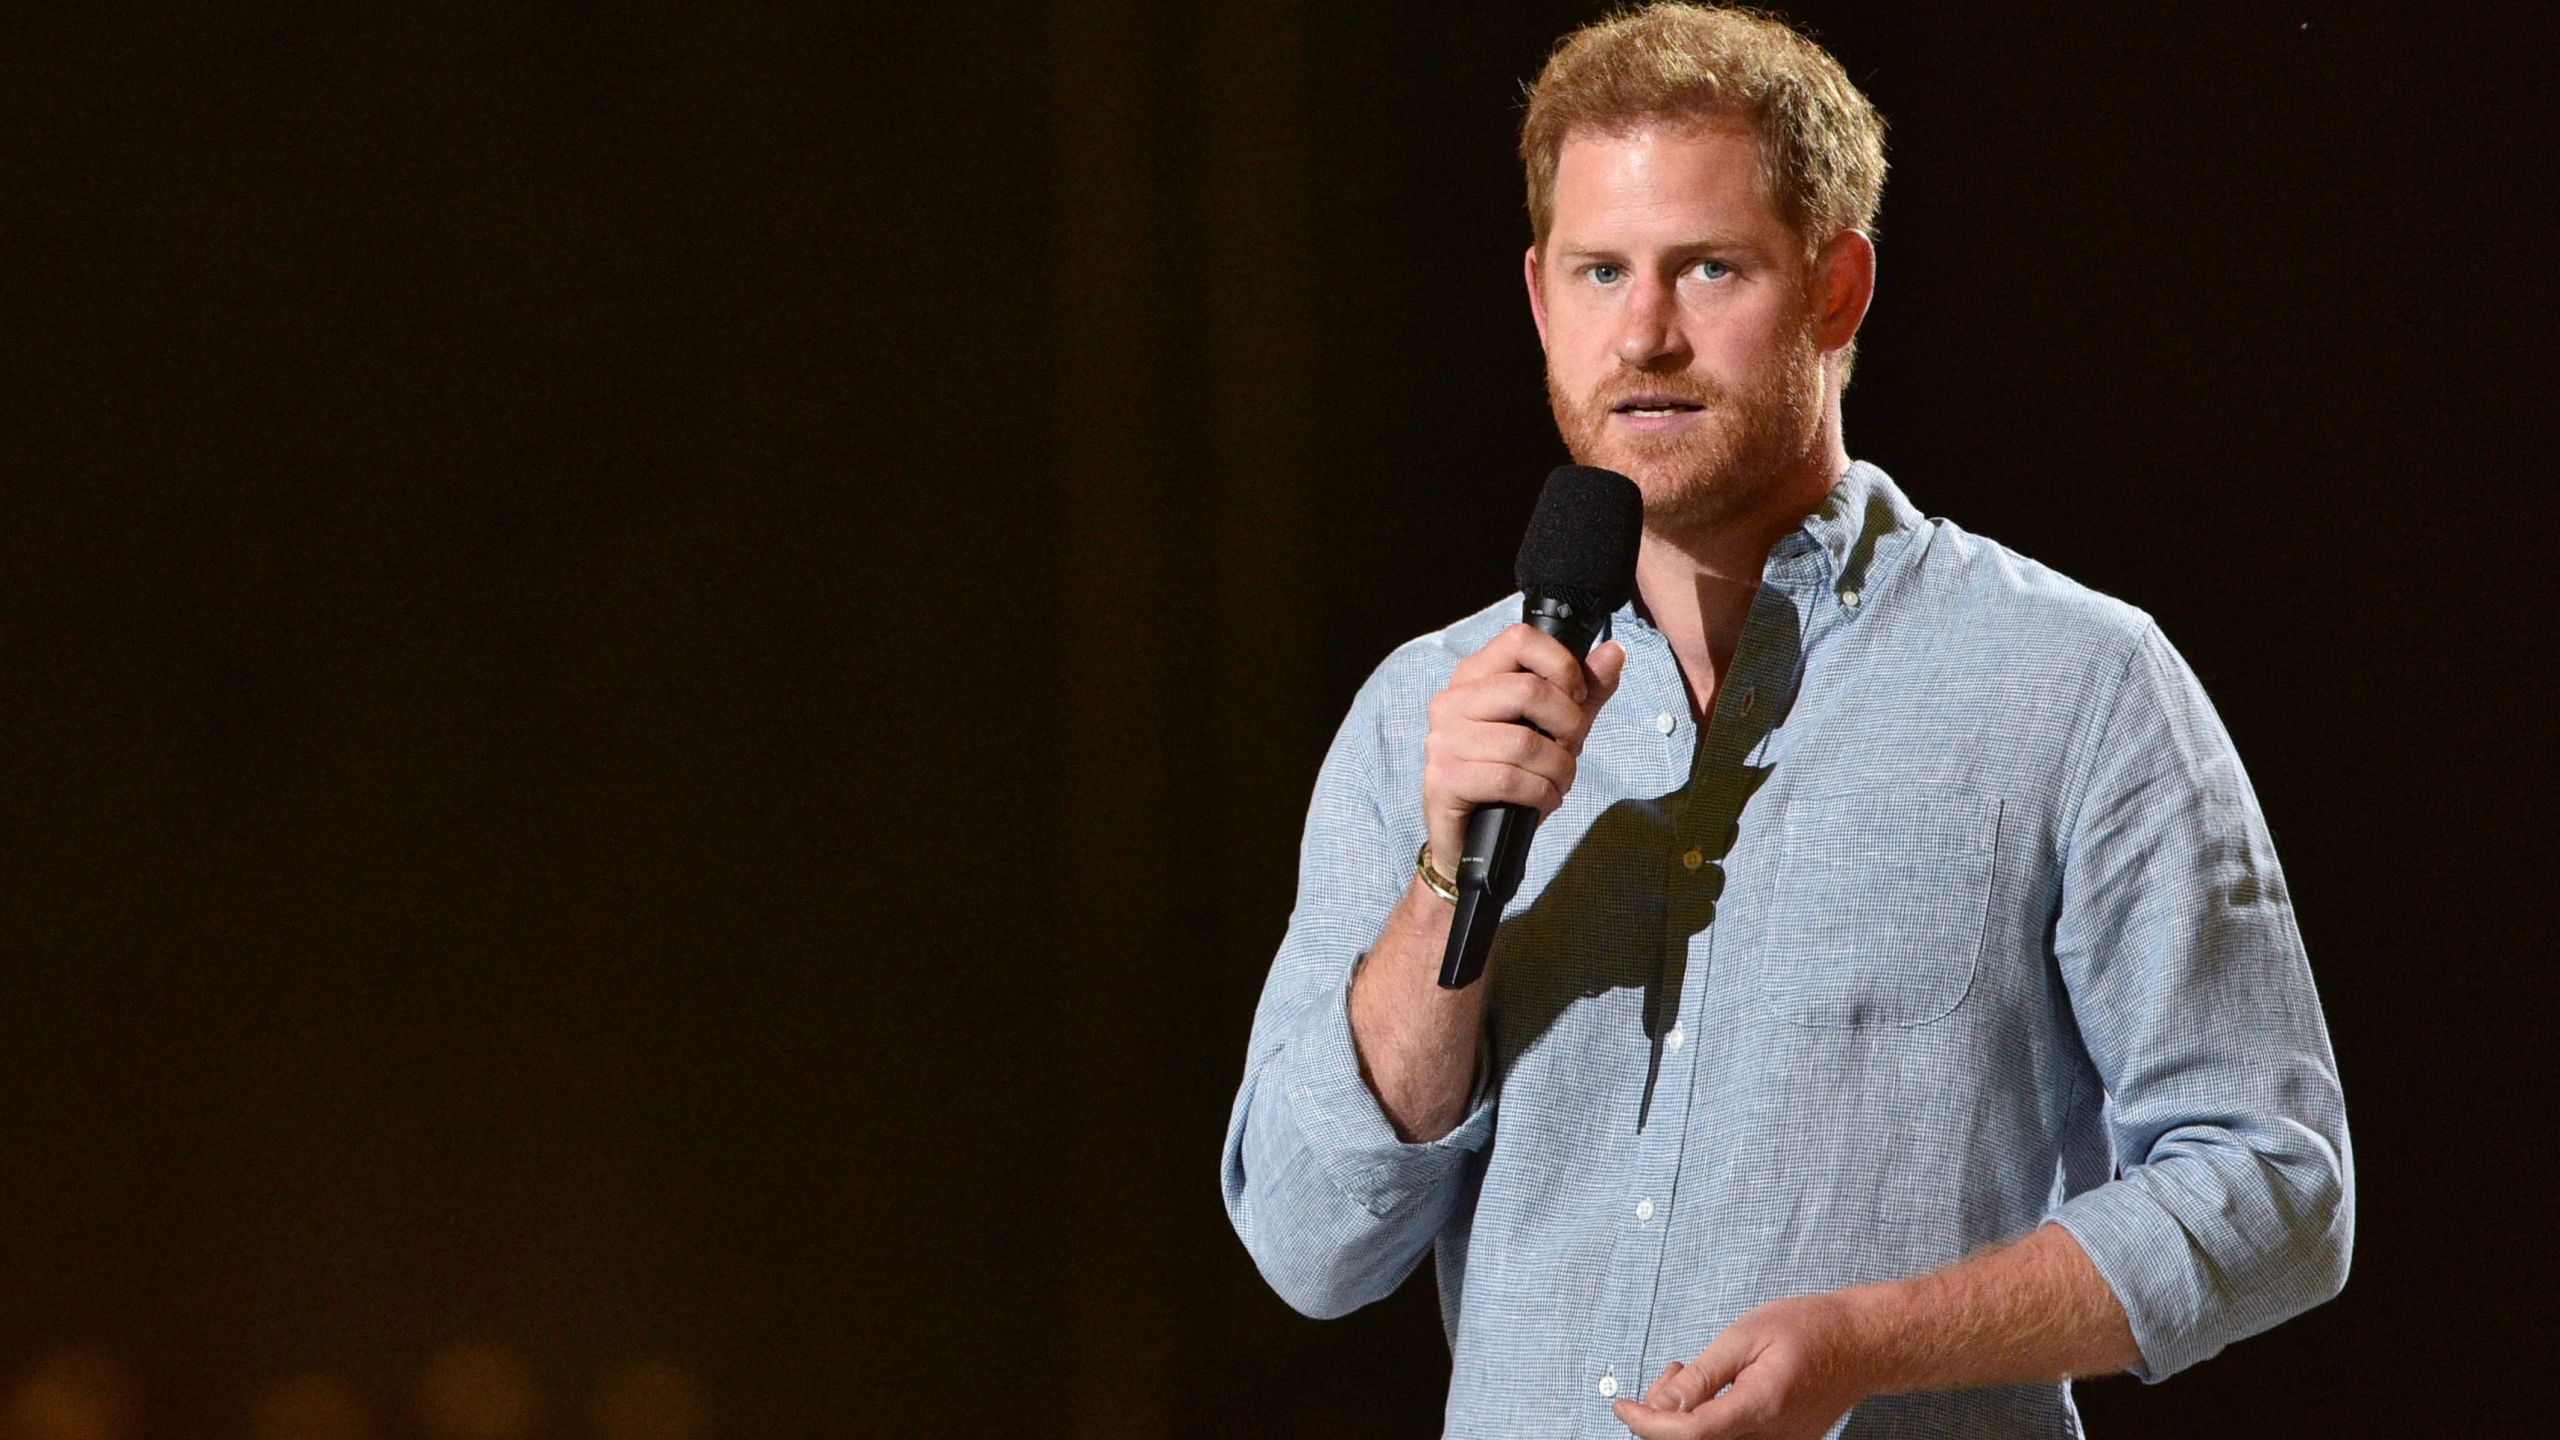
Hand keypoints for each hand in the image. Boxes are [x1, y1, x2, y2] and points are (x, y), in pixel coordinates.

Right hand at [1421, 625, 1626, 881]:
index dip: (1562, 665)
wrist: (1475, 839)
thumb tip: (1614, 652)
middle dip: (1569, 726)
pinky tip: (1541, 800)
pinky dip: (1539, 794)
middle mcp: (1451, 701)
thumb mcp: (1556, 729)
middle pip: (1529, 691)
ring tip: (1557, 782)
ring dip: (1558, 770)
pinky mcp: (1443, 778)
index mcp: (1474, 677)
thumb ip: (1585, 691)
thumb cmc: (1512, 776)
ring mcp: (1442, 740)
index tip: (1576, 698)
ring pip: (1525, 742)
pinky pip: (1509, 778)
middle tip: (1571, 750)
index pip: (1520, 639)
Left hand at [1613, 1293, 1872, 1439]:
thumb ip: (1701, 1376)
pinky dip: (1709, 1419)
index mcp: (1760, 1406)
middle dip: (1664, 1413)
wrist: (1862, 1345)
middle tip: (1672, 1370)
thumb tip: (1661, 1404)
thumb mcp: (1746, 1335)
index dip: (1646, 1423)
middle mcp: (1770, 1437)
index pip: (1687, 1434)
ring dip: (1686, 1415)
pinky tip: (1715, 1388)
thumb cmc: (1811, 1329)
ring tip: (1692, 1371)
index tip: (1622, 1406)